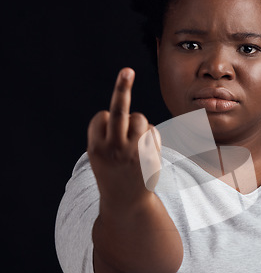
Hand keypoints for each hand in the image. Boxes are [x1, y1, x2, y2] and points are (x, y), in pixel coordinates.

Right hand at [87, 68, 161, 209]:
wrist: (126, 202)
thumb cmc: (112, 173)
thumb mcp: (100, 157)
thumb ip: (108, 135)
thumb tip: (135, 116)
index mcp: (96, 147)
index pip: (102, 117)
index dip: (106, 120)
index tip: (108, 125)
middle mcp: (114, 148)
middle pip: (120, 111)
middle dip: (122, 88)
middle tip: (127, 71)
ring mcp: (134, 151)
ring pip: (140, 118)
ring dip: (139, 123)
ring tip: (136, 141)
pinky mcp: (150, 155)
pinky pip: (153, 130)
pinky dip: (150, 135)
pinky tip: (146, 151)